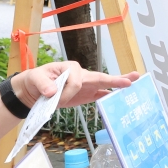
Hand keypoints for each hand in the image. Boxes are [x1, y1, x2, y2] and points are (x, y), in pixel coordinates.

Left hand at [14, 63, 137, 108]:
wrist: (33, 90)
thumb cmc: (34, 81)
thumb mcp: (34, 79)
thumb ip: (43, 84)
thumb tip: (53, 92)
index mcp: (69, 68)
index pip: (76, 80)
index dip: (69, 91)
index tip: (57, 99)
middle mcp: (80, 74)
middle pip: (99, 76)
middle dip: (115, 79)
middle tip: (131, 79)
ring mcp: (84, 84)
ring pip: (103, 84)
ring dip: (118, 83)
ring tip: (134, 81)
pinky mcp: (84, 94)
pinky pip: (99, 94)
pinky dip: (109, 95)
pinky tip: (120, 96)